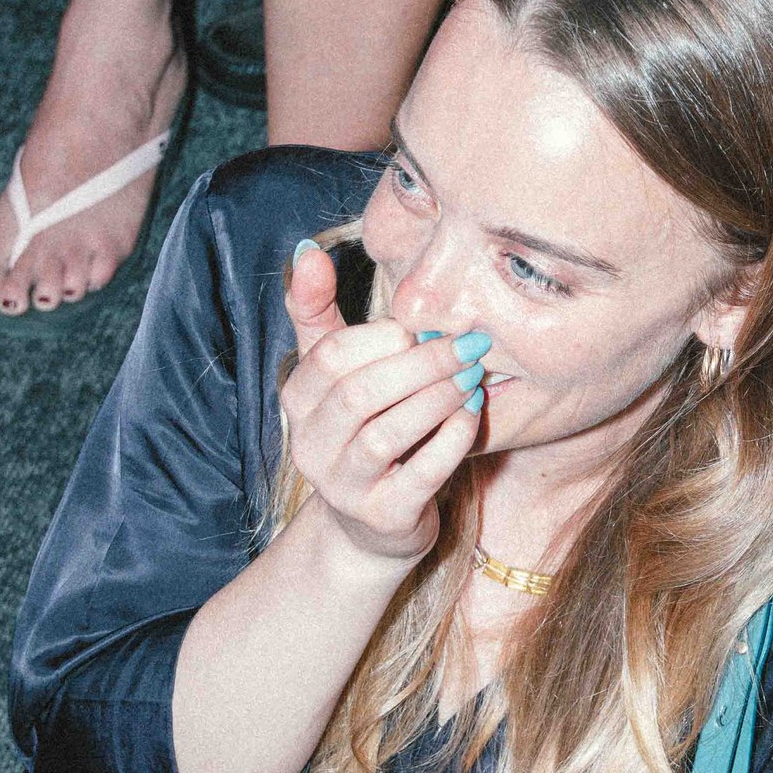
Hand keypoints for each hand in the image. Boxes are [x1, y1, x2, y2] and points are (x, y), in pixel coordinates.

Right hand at [278, 238, 484, 568]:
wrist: (372, 523)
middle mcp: (310, 446)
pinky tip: (473, 414)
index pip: (332, 355)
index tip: (424, 325)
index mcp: (297, 401)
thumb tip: (307, 249)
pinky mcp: (383, 518)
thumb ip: (317, 310)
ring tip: (474, 375)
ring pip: (385, 435)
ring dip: (437, 399)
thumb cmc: (362, 429)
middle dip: (421, 364)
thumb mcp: (335, 372)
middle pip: (360, 394)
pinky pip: (420, 474)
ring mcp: (343, 487)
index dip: (382, 337)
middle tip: (470, 344)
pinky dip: (451, 440)